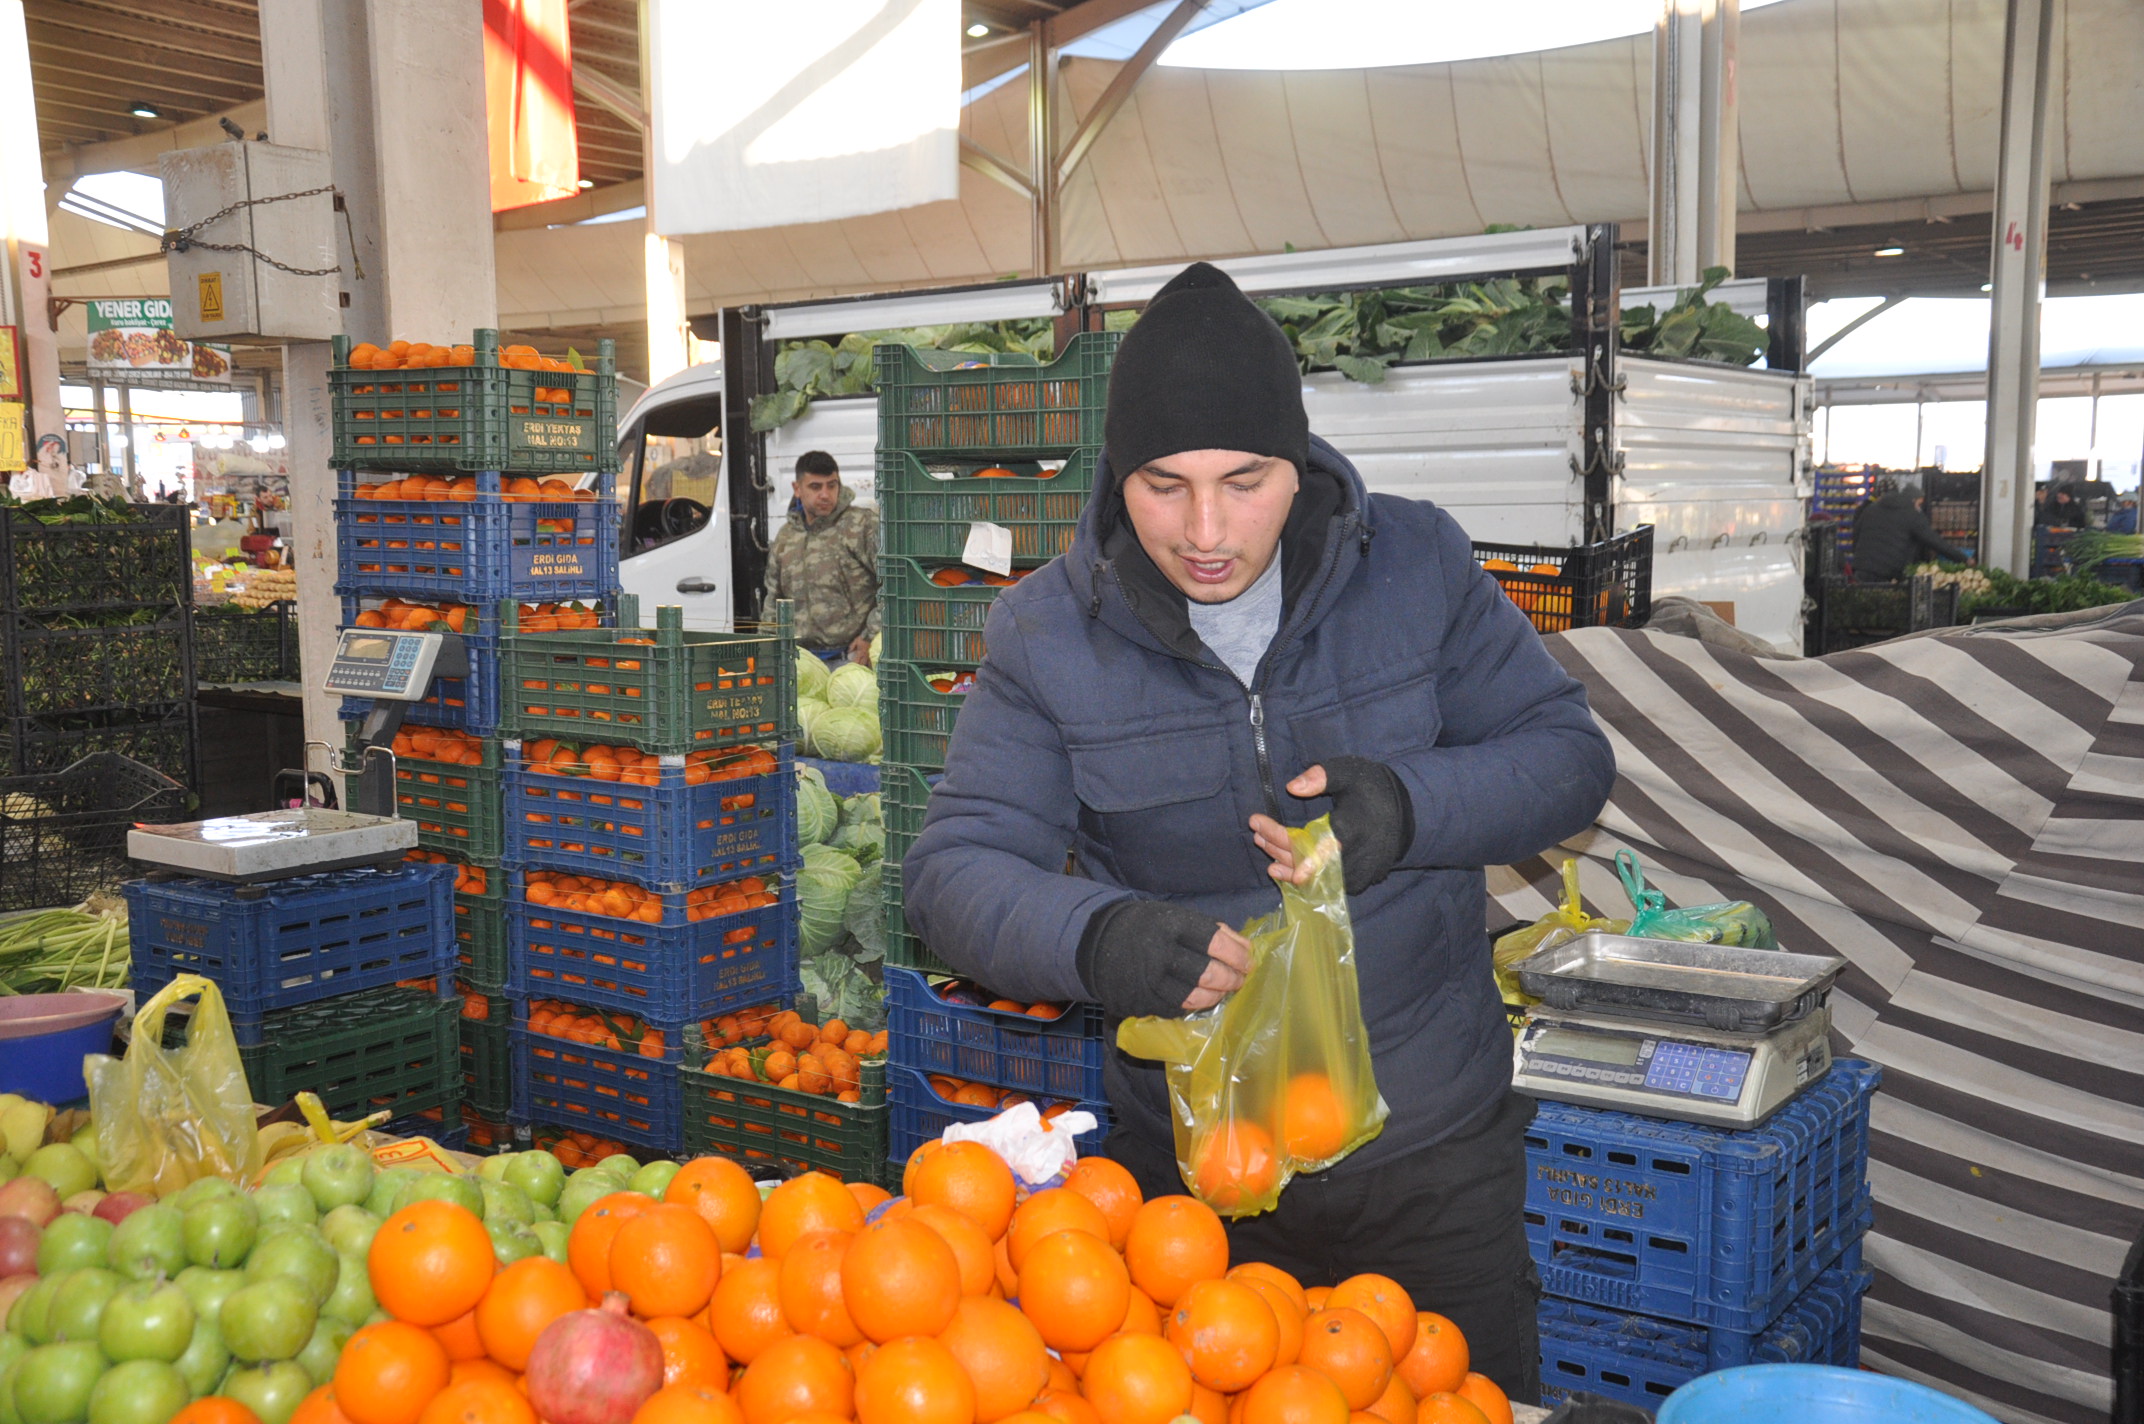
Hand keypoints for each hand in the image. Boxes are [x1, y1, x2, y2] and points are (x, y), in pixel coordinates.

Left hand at [846, 634, 871, 666]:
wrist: (867, 636)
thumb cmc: (860, 639)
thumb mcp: (854, 642)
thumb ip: (851, 647)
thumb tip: (848, 652)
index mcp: (860, 652)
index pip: (857, 660)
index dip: (854, 664)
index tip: (852, 666)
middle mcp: (864, 654)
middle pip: (862, 663)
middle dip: (859, 667)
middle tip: (855, 669)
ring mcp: (867, 654)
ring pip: (865, 662)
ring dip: (863, 666)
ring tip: (860, 668)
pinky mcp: (869, 654)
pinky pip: (868, 660)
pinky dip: (867, 663)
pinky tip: (866, 666)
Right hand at [1077, 899, 1251, 1017]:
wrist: (1098, 942)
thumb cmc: (1145, 927)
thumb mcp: (1173, 916)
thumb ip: (1207, 930)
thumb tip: (1244, 948)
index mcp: (1170, 925)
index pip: (1215, 941)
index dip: (1238, 954)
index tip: (1248, 960)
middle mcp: (1160, 953)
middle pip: (1209, 973)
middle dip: (1232, 979)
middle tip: (1240, 979)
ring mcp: (1151, 981)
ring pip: (1197, 997)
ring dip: (1218, 995)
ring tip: (1225, 990)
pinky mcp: (1144, 1002)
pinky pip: (1180, 1008)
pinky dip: (1197, 1004)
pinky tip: (1204, 998)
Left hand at [1248, 758, 1413, 894]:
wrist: (1407, 813)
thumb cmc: (1374, 789)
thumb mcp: (1350, 773)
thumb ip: (1321, 777)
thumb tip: (1292, 787)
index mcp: (1353, 830)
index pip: (1318, 846)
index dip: (1287, 844)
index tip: (1260, 833)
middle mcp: (1356, 858)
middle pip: (1308, 862)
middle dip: (1279, 848)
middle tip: (1257, 834)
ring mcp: (1359, 873)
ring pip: (1314, 877)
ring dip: (1288, 864)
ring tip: (1265, 851)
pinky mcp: (1359, 881)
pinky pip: (1325, 884)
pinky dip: (1304, 875)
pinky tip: (1283, 867)